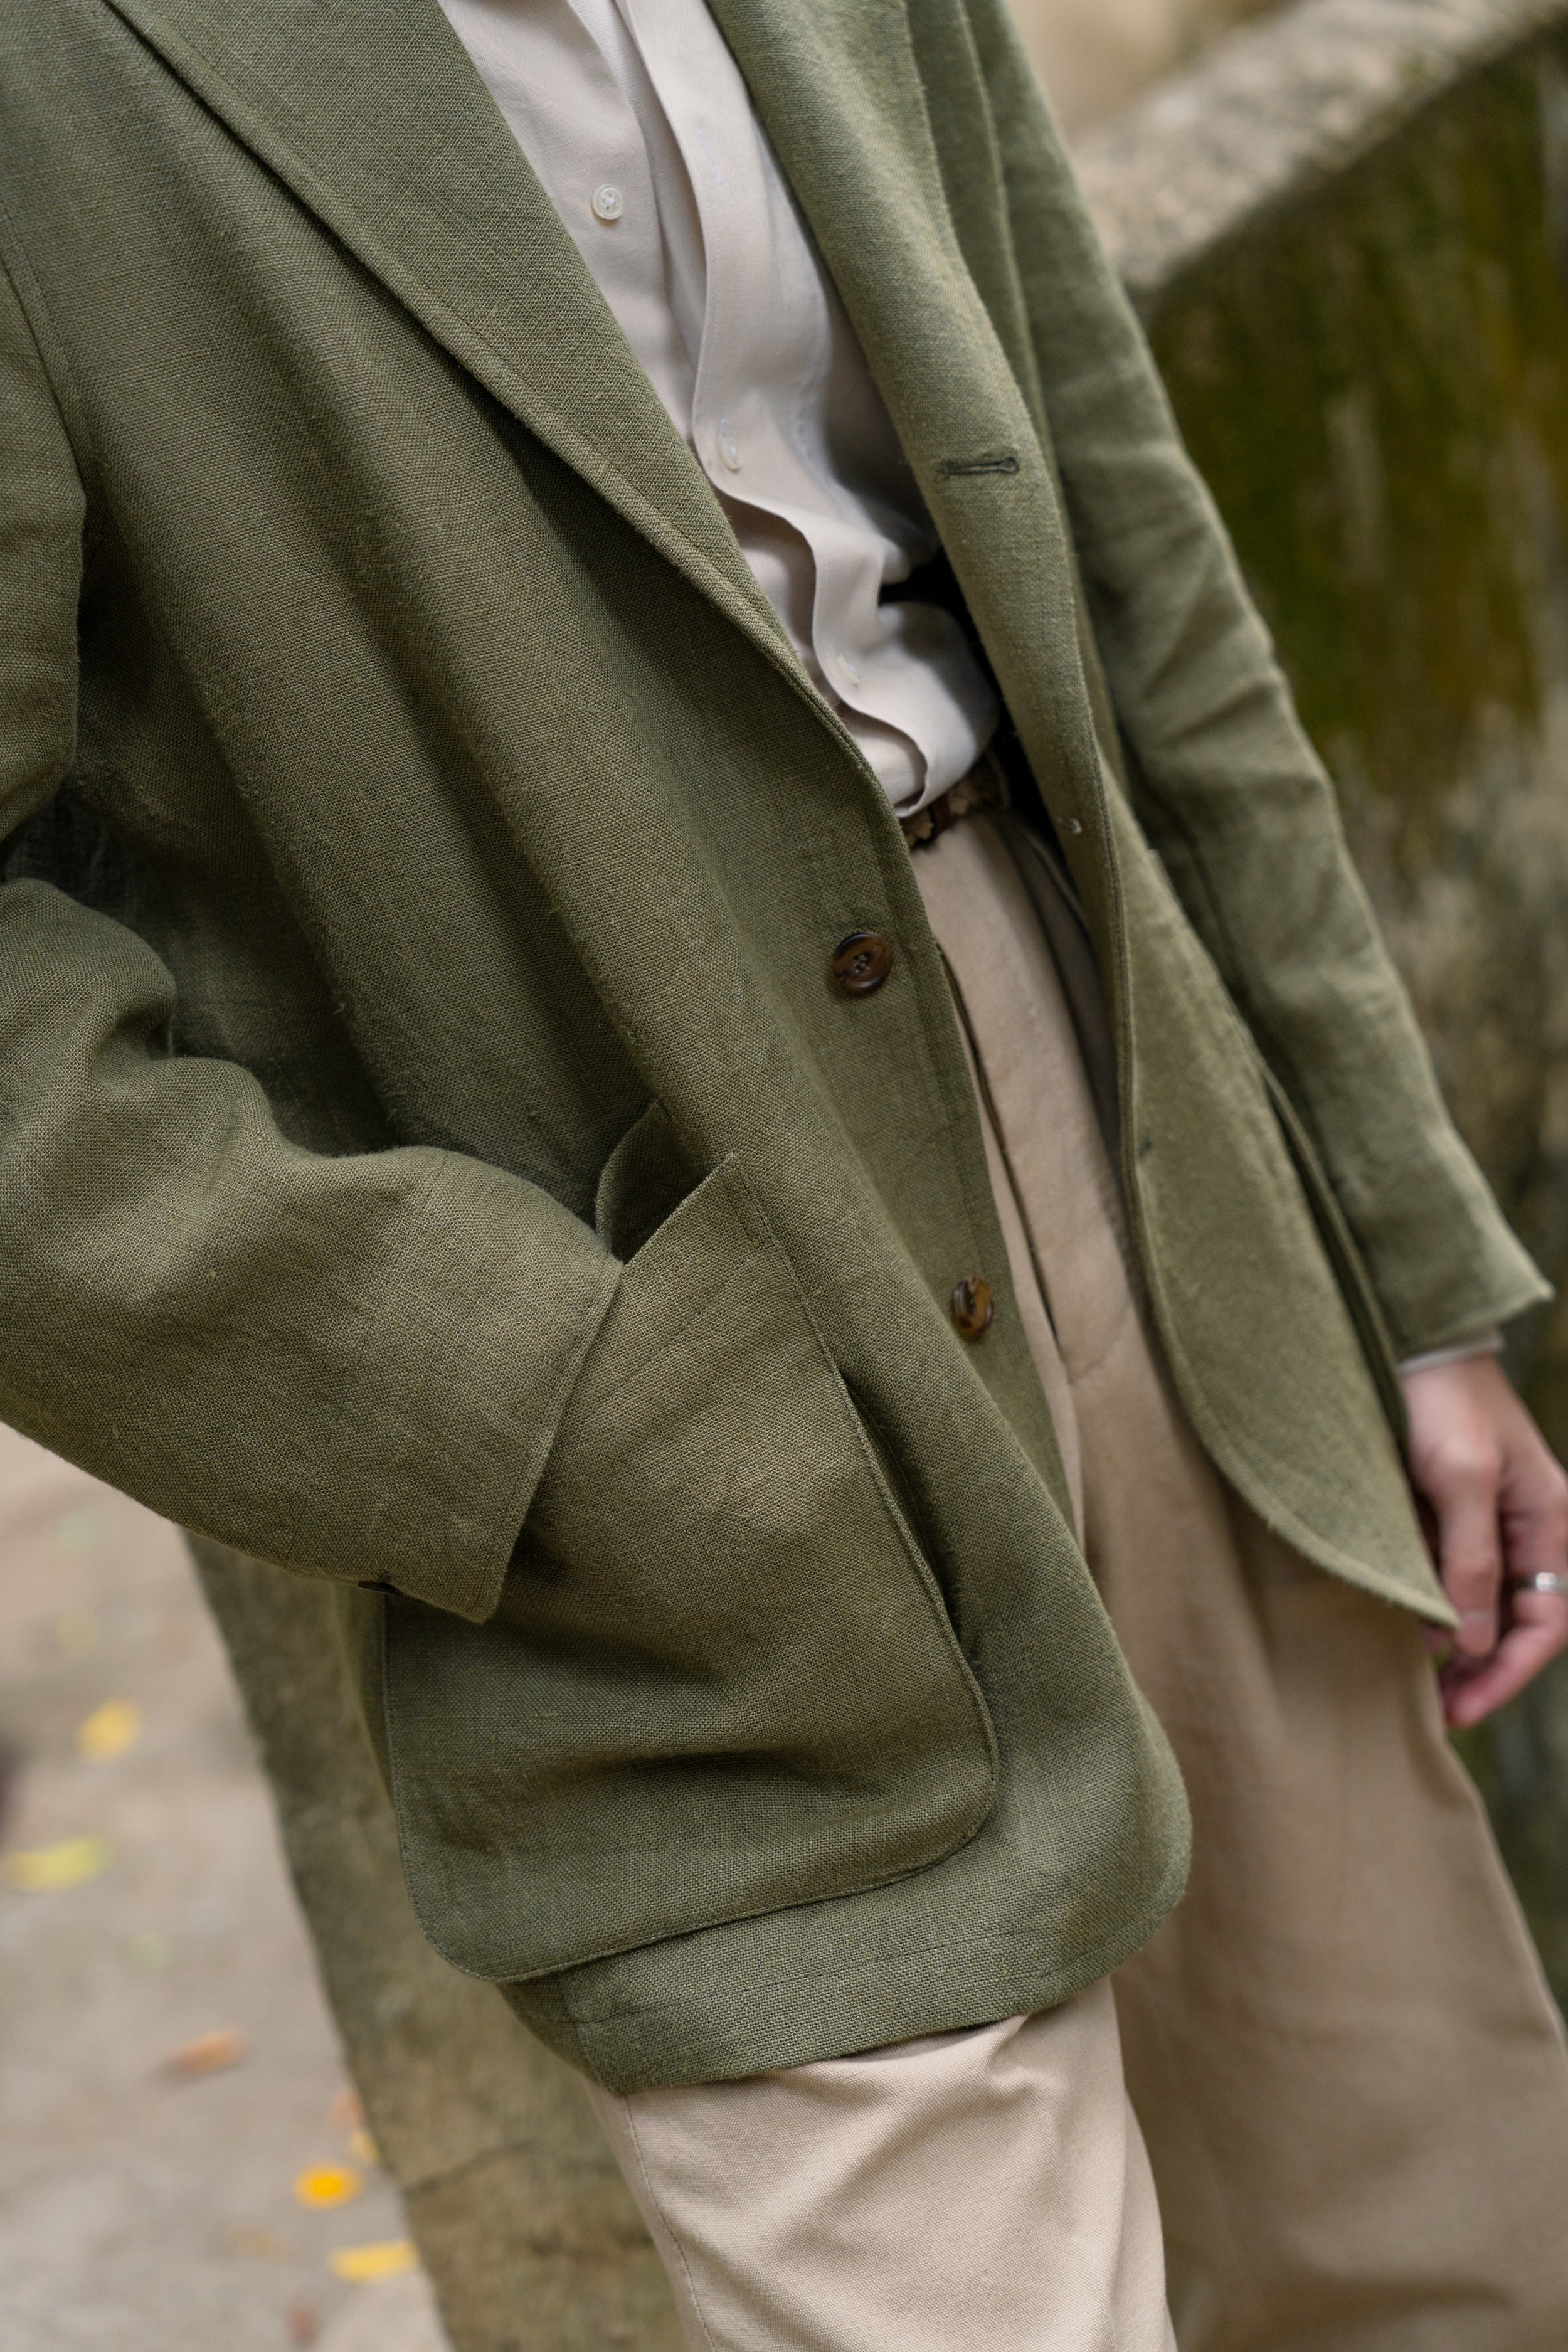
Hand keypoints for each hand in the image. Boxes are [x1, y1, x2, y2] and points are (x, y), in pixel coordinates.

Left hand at [1402, 1354, 1567, 1728]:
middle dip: (1482, 1669)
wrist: (1406, 1340)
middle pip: (1516, 1621)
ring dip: (1454, 1644)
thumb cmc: (1441, 1400)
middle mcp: (1527, 1527)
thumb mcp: (1459, 1480)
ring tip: (1417, 1683)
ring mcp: (1486, 1519)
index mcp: (1551, 1522)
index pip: (1547, 1622)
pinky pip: (1446, 1572)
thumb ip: (1470, 1561)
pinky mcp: (1445, 1509)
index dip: (1508, 1673)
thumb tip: (1474, 1643)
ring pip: (1480, 1602)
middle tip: (1437, 1711)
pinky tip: (1401, 1628)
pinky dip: (1429, 1606)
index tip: (1462, 1709)